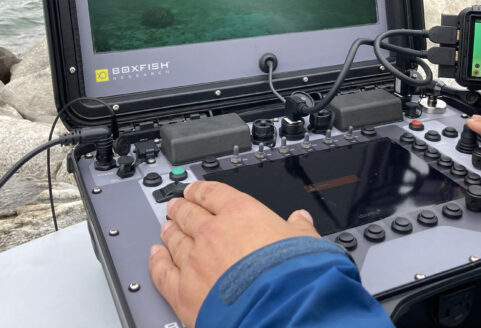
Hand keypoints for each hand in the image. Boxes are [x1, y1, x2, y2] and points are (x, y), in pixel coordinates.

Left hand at [148, 180, 318, 327]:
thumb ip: (299, 228)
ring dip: (169, 231)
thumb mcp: (305, 241)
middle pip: (189, 214)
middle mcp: (212, 232)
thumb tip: (302, 220)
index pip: (213, 193)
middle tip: (176, 205)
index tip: (195, 189)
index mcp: (240, 212)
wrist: (279, 312)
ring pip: (174, 240)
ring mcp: (195, 261)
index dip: (201, 189)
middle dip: (181, 207)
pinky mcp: (184, 292)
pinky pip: (163, 273)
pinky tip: (154, 256)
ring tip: (166, 227)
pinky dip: (156, 262)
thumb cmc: (292, 275)